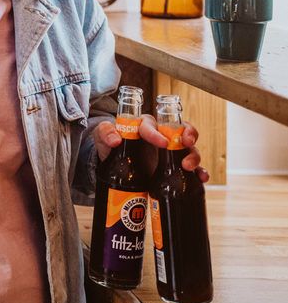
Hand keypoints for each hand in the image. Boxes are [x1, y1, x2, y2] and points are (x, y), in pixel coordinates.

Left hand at [94, 115, 209, 182]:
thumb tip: (115, 140)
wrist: (114, 163)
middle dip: (187, 134)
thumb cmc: (110, 144)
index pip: (152, 125)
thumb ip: (105, 132)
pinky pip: (192, 167)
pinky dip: (200, 171)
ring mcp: (170, 152)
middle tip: (186, 143)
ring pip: (188, 149)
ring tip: (188, 167)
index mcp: (143, 125)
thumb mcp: (102, 136)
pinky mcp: (173, 167)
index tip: (162, 142)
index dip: (157, 132)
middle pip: (180, 130)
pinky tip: (201, 178)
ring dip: (193, 155)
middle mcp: (161, 135)